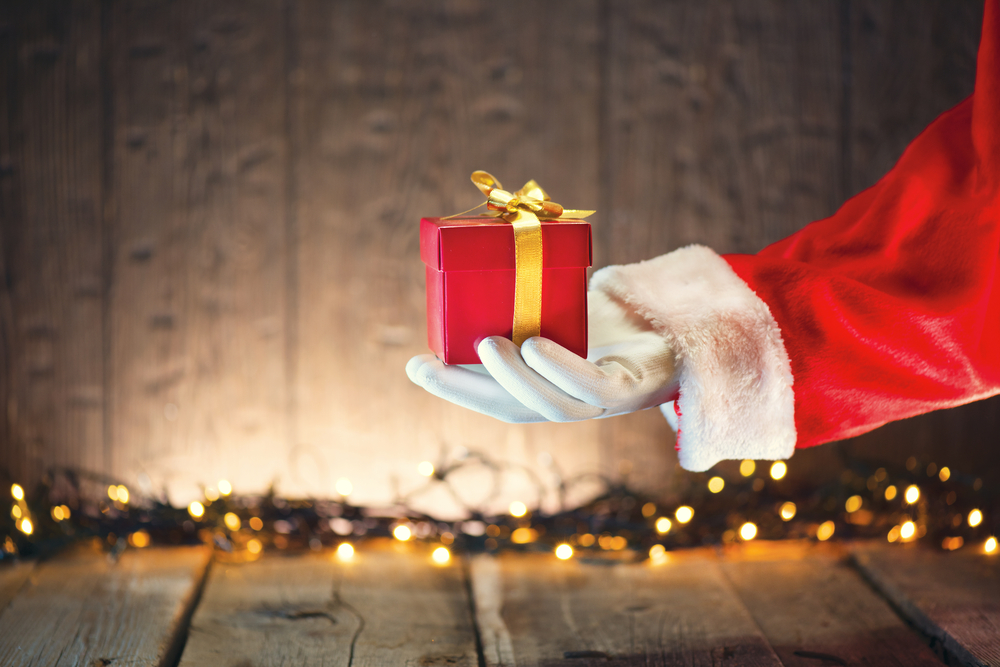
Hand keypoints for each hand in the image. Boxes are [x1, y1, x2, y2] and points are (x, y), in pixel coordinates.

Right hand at [405, 291, 678, 422]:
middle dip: (468, 390)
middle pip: (514, 409)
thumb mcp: (557, 307)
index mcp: (548, 392)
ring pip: (551, 405)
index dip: (455, 388)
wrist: (675, 323)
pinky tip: (536, 347)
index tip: (416, 365)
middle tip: (431, 362)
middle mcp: (571, 406)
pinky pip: (593, 386)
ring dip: (514, 379)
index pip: (495, 400)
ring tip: (486, 345)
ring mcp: (603, 404)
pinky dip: (561, 369)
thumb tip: (473, 269)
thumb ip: (521, 304)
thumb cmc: (611, 318)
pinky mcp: (633, 389)